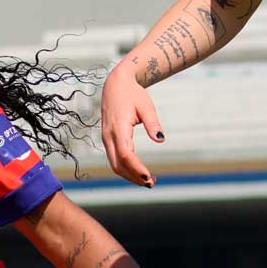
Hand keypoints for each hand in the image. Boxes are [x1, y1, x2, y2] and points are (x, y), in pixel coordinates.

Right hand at [99, 67, 164, 187]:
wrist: (115, 85)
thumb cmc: (132, 94)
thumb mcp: (146, 106)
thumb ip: (153, 123)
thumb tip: (160, 139)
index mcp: (118, 127)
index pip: (125, 154)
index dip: (136, 168)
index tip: (149, 177)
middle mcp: (109, 136)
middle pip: (118, 164)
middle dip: (133, 177)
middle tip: (151, 183)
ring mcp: (106, 139)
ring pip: (114, 165)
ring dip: (129, 175)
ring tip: (147, 180)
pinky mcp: (107, 139)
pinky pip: (114, 159)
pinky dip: (125, 168)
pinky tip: (137, 171)